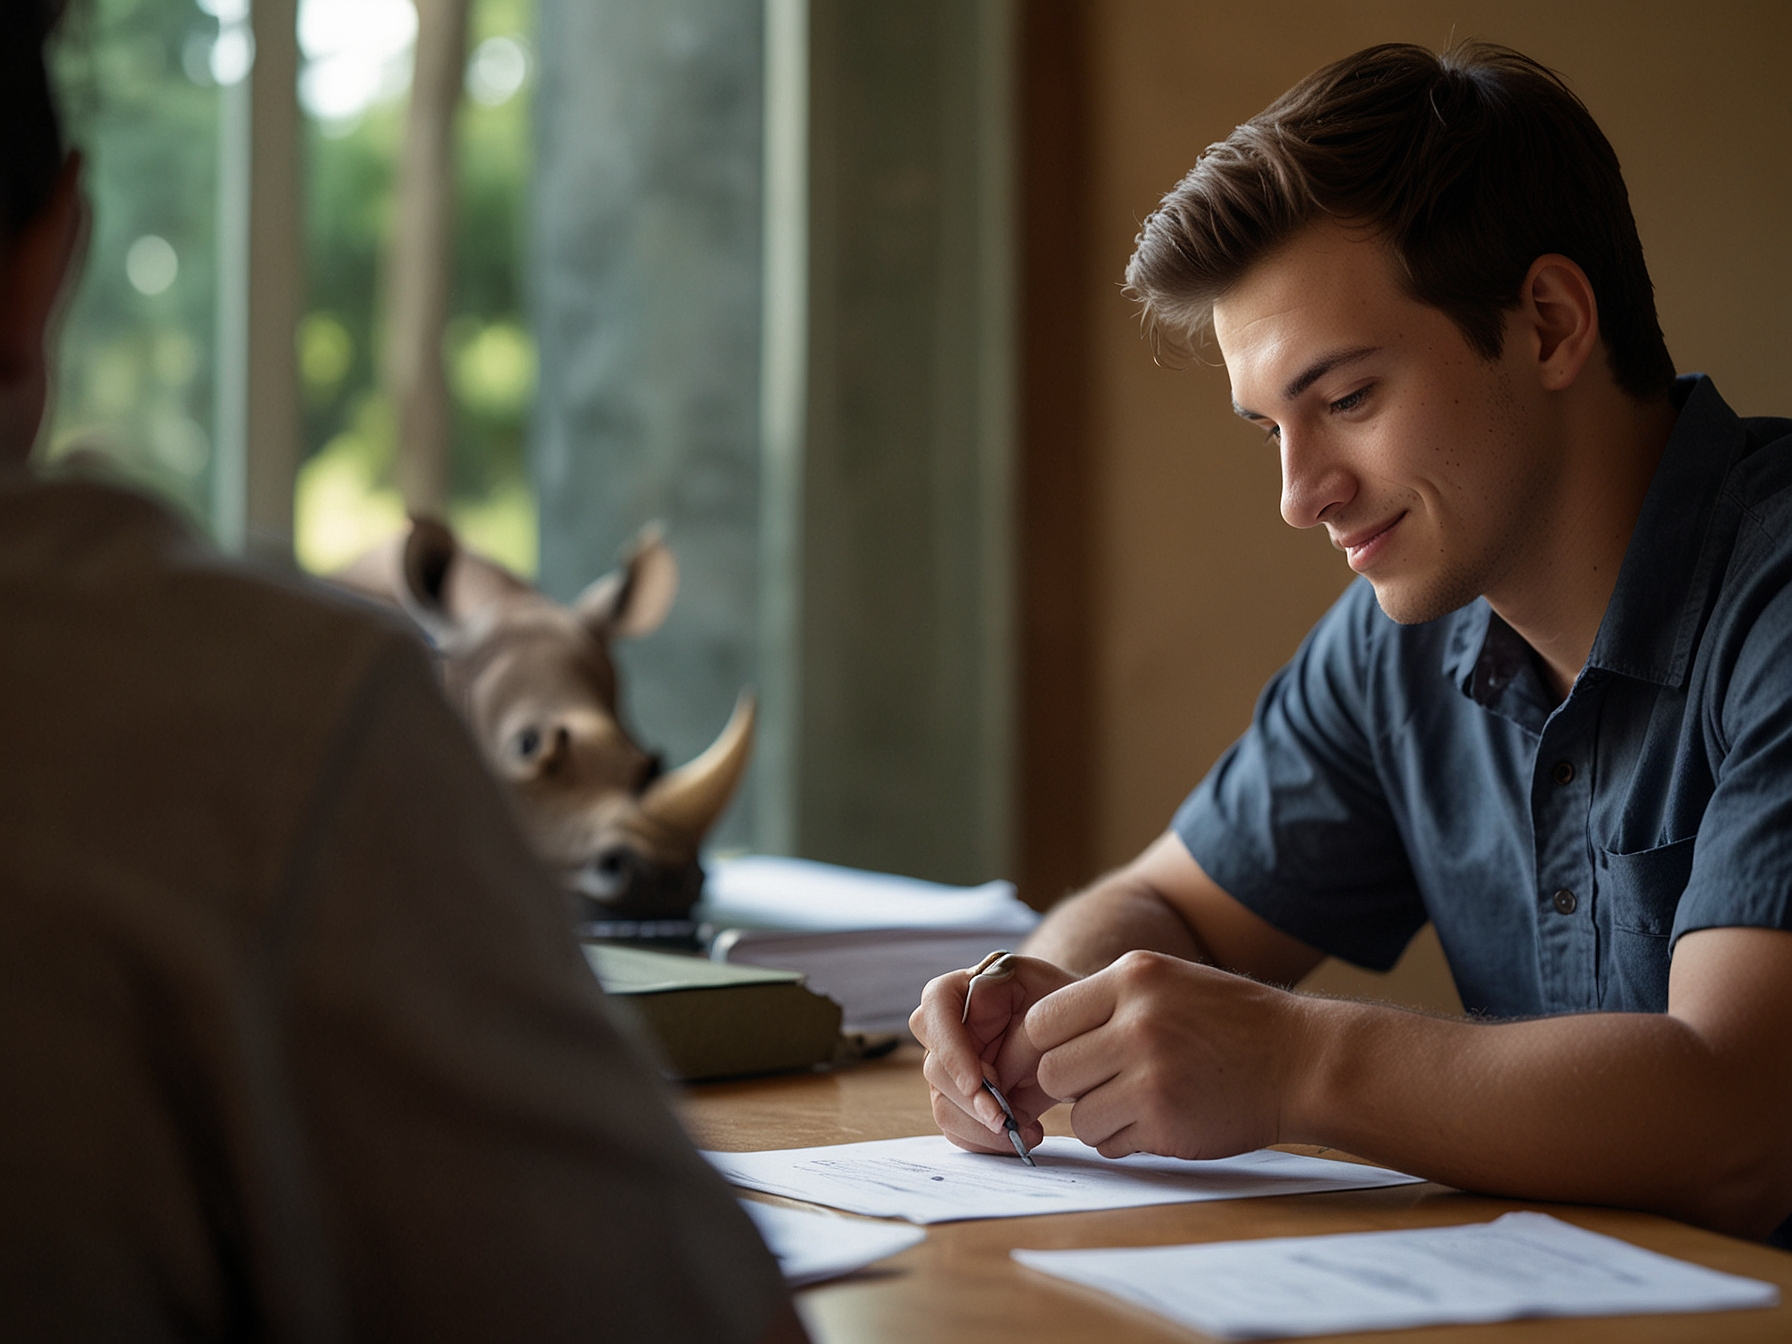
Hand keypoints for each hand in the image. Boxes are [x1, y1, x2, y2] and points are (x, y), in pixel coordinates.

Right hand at [910, 954, 1075, 1155]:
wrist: (1074, 1029)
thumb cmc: (1062, 1002)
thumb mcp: (1051, 989)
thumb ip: (1022, 1012)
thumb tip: (986, 1037)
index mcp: (961, 990)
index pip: (935, 1009)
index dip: (951, 1049)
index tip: (977, 1082)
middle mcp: (946, 1030)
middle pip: (936, 1069)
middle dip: (973, 1102)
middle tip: (1009, 1119)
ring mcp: (950, 1068)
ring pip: (945, 1107)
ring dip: (983, 1129)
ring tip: (1027, 1130)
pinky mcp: (962, 1101)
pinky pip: (960, 1130)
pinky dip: (989, 1142)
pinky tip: (1024, 1134)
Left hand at [1025, 950, 1309, 1160]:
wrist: (1304, 1060)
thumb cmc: (1232, 1023)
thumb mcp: (1168, 982)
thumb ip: (1106, 1004)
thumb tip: (1035, 1043)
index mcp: (1133, 976)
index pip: (1043, 1018)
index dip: (1036, 1049)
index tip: (1046, 1064)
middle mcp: (1137, 1020)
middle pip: (1052, 1069)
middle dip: (1064, 1087)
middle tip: (1095, 1087)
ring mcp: (1151, 1073)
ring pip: (1078, 1115)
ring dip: (1098, 1117)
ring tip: (1136, 1103)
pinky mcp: (1166, 1120)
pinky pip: (1109, 1142)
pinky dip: (1123, 1139)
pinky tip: (1158, 1120)